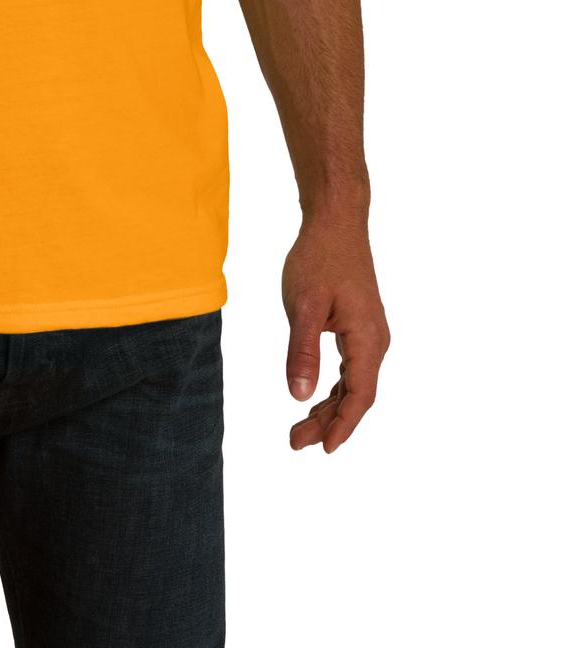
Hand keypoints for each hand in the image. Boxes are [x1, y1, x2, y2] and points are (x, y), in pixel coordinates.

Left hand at [282, 212, 389, 453]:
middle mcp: (375, 341)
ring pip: (353, 383)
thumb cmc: (320, 257)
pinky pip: (350, 367)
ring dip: (329, 406)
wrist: (336, 221)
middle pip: (356, 395)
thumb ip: (302, 351)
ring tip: (300, 427)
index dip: (342, 426)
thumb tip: (298, 396)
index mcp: (367, 339)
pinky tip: (314, 396)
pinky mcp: (359, 325)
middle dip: (328, 422)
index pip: (360, 396)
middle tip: (295, 441)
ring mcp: (369, 333)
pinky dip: (333, 386)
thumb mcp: (304, 305)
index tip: (324, 450)